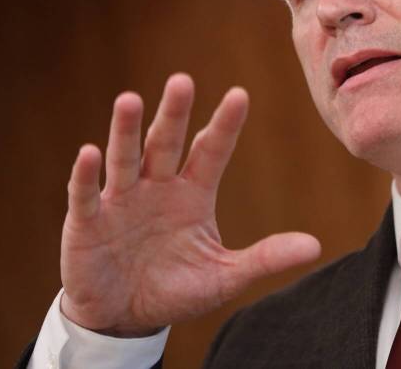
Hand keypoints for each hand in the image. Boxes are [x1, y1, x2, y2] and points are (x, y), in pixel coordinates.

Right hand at [59, 73, 320, 335]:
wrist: (124, 319)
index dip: (224, 125)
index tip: (240, 95)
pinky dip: (86, 174)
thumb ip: (265, 258)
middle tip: (182, 81)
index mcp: (193, 193)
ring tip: (130, 100)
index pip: (212, 151)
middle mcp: (157, 187)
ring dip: (126, 131)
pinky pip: (85, 194)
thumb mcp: (224, 277)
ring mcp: (120, 201)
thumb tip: (315, 247)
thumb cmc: (175, 290)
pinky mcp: (87, 223)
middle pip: (166, 143)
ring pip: (126, 158)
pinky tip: (90, 152)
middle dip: (174, 113)